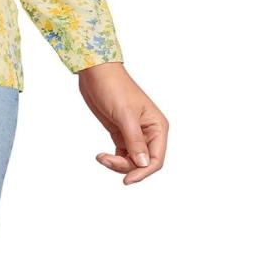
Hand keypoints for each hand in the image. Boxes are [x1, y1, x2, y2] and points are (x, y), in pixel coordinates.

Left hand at [77, 61, 167, 184]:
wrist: (95, 72)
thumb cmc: (113, 87)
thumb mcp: (125, 114)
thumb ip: (135, 140)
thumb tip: (144, 164)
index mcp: (157, 126)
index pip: (157, 159)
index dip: (144, 172)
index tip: (127, 179)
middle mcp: (149, 132)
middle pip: (143, 162)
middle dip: (126, 166)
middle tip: (106, 160)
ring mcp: (134, 133)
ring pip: (132, 160)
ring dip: (118, 163)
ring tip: (101, 157)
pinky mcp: (120, 132)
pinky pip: (122, 153)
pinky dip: (114, 158)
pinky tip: (102, 156)